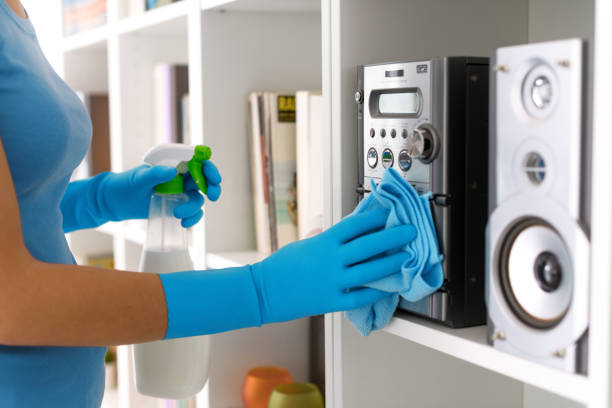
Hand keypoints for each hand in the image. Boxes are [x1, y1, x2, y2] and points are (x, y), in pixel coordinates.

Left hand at [101, 161, 221, 226]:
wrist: (115, 203)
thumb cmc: (125, 184)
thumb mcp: (139, 178)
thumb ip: (156, 174)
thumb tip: (173, 171)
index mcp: (173, 164)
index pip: (197, 161)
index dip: (209, 168)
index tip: (213, 178)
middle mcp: (180, 177)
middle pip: (205, 180)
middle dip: (212, 187)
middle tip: (213, 196)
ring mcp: (180, 192)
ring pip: (198, 198)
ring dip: (194, 208)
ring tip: (178, 214)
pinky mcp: (177, 206)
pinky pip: (193, 212)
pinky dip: (193, 218)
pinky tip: (183, 223)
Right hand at [250, 208, 416, 323]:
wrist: (264, 291)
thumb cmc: (281, 266)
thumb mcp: (303, 244)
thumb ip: (325, 238)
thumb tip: (342, 230)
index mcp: (324, 242)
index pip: (356, 225)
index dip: (376, 218)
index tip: (390, 213)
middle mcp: (331, 260)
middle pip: (369, 245)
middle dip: (393, 237)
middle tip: (410, 232)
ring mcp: (333, 281)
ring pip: (370, 270)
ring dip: (391, 263)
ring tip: (407, 257)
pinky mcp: (331, 301)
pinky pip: (360, 296)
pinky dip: (377, 291)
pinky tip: (390, 286)